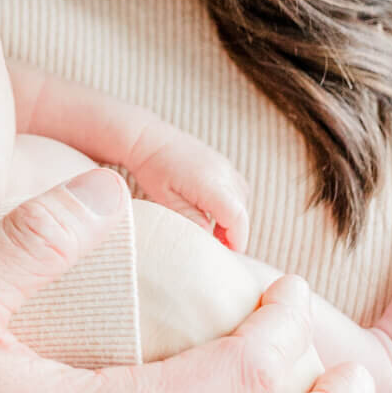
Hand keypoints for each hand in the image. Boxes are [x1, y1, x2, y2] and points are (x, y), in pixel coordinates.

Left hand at [129, 129, 250, 251]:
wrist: (149, 139)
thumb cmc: (152, 169)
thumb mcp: (165, 200)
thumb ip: (190, 219)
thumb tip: (210, 238)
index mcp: (209, 182)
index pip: (236, 216)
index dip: (237, 238)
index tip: (227, 253)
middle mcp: (223, 172)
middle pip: (242, 211)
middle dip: (234, 233)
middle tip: (216, 247)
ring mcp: (226, 166)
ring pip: (242, 201)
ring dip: (233, 219)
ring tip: (213, 231)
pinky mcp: (224, 164)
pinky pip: (237, 190)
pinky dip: (231, 205)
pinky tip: (212, 213)